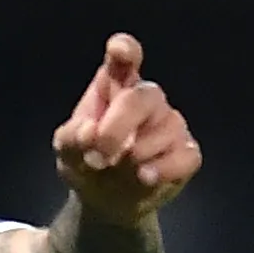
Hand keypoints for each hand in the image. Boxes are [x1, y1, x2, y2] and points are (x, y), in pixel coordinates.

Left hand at [49, 35, 199, 229]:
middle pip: (144, 97)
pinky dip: (164, 169)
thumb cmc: (87, 162)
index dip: (125, 50)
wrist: (103, 202)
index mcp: (115, 85)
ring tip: (120, 170)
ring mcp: (169, 125)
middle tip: (98, 156)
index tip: (119, 51)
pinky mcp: (186, 153)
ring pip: (166, 128)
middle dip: (119, 126)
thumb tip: (89, 132)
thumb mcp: (67, 152)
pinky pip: (185, 156)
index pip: (124, 58)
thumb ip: (71, 138)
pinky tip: (144, 178)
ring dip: (137, 154)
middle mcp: (146, 99)